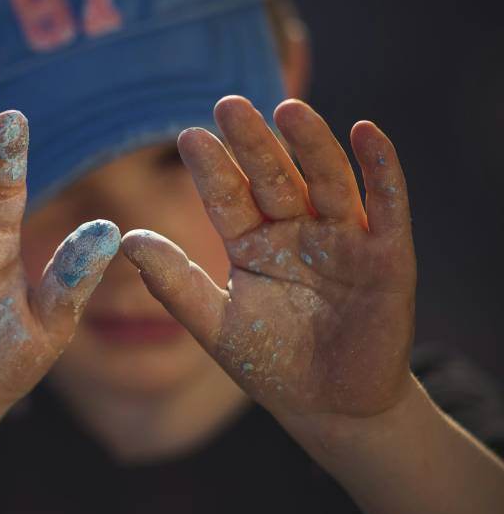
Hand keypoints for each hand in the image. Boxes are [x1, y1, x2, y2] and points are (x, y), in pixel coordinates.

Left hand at [123, 97, 415, 425]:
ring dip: (310, 144)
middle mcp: (296, 232)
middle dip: (253, 143)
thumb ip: (175, 283)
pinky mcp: (388, 257)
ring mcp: (342, 240)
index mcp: (253, 244)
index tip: (188, 137)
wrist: (330, 408)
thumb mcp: (216, 325)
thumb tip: (126, 237)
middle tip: (228, 104)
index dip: (212, 169)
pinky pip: (386, 206)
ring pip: (326, 180)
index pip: (229, 198)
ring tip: (287, 109)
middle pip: (274, 178)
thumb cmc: (271, 364)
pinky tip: (364, 132)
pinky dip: (381, 170)